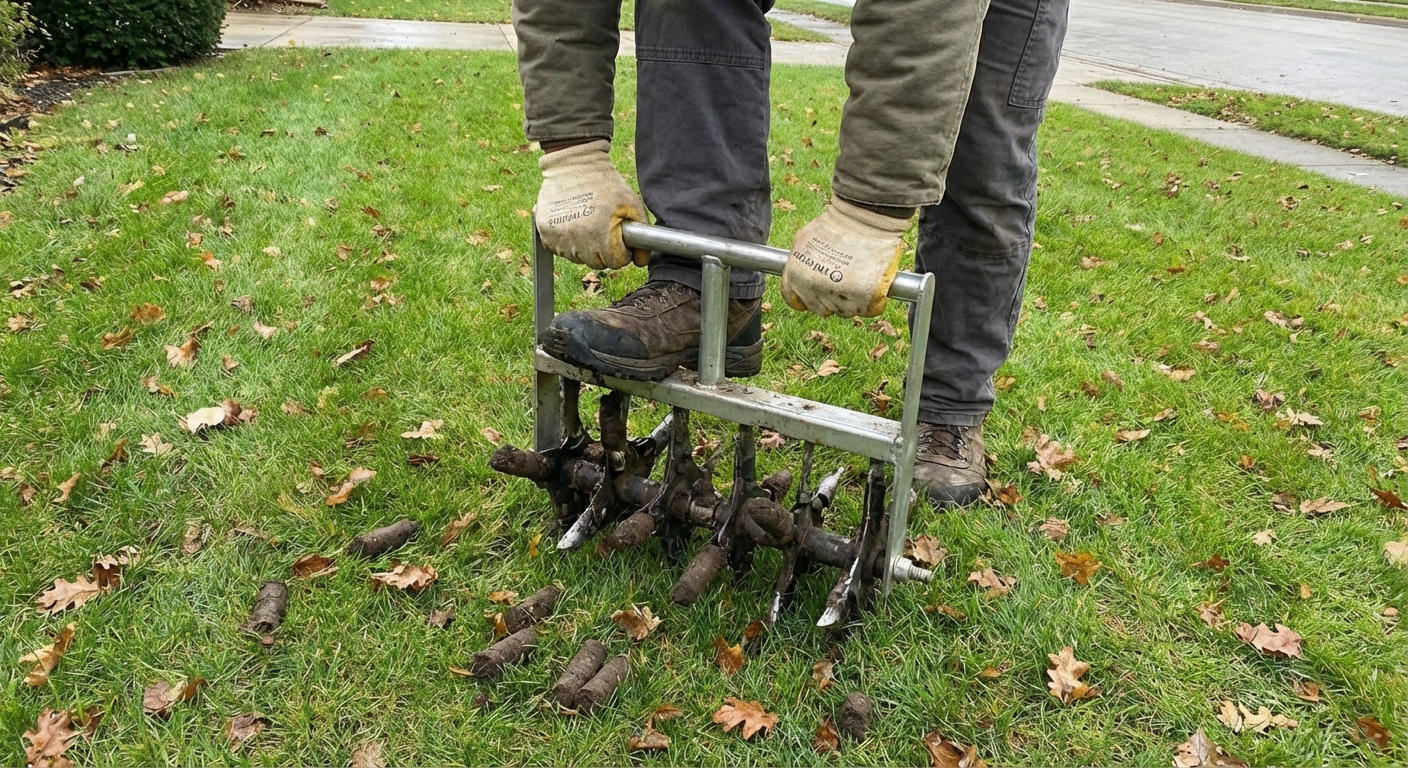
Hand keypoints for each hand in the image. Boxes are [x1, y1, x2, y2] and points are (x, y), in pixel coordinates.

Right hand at [534, 140, 649, 269]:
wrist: (573, 164)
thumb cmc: (606, 184)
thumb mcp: (631, 204)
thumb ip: (642, 235)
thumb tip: (641, 262)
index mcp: (599, 234)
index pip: (616, 262)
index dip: (622, 252)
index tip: (619, 240)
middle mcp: (576, 238)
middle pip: (596, 263)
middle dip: (604, 252)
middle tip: (604, 232)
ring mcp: (558, 236)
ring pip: (577, 258)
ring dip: (585, 248)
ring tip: (588, 225)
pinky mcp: (544, 231)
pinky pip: (559, 250)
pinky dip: (567, 242)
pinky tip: (573, 225)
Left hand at [780, 198, 909, 317]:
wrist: (864, 217)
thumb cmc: (836, 224)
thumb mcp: (804, 240)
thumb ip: (798, 262)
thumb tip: (797, 272)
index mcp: (795, 277)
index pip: (795, 302)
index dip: (807, 299)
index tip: (818, 293)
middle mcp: (813, 290)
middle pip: (822, 309)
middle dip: (832, 298)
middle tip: (844, 279)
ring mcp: (838, 295)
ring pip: (845, 311)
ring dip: (853, 299)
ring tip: (860, 276)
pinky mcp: (864, 298)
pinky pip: (870, 310)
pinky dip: (874, 301)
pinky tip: (874, 283)